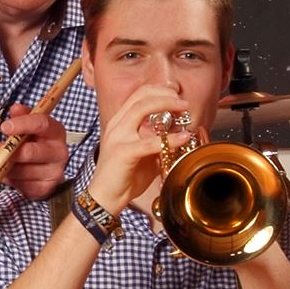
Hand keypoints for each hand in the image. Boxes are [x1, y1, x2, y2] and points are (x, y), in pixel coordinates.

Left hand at [0, 104, 69, 201]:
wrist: (46, 166)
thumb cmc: (35, 141)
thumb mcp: (29, 126)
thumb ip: (22, 116)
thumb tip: (15, 109)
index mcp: (56, 132)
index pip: (42, 124)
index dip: (22, 124)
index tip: (3, 127)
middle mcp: (59, 153)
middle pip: (30, 152)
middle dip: (3, 151)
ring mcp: (53, 173)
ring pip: (21, 171)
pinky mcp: (44, 189)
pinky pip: (19, 185)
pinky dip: (3, 178)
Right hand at [83, 83, 191, 214]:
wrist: (106, 197)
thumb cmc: (124, 176)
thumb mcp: (143, 152)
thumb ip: (157, 140)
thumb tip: (179, 133)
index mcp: (119, 122)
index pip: (138, 94)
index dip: (159, 91)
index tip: (177, 97)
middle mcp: (116, 125)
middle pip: (141, 96)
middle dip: (166, 94)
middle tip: (183, 102)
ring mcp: (117, 137)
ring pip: (142, 109)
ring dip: (166, 105)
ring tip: (183, 109)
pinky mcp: (123, 152)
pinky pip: (149, 141)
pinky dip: (169, 138)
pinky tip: (183, 138)